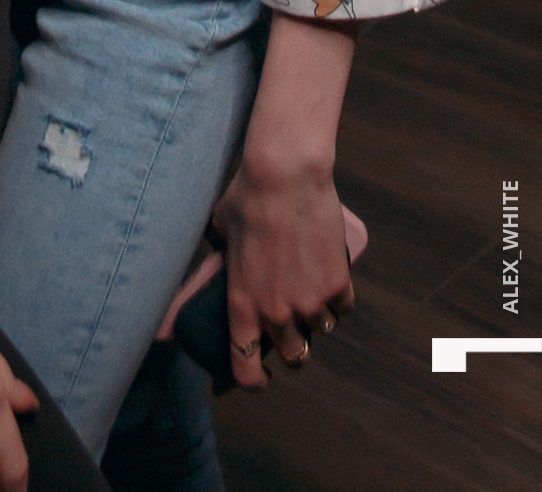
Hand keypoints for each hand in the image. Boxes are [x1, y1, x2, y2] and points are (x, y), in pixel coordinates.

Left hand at [212, 158, 353, 388]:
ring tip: (309, 291)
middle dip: (291, 344)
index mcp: (243, 304)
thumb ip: (219, 255)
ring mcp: (311, 302)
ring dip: (316, 318)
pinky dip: (338, 299)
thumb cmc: (246, 197)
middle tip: (290, 325)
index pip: (246, 366)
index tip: (260, 377)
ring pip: (320, 331)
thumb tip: (212, 258)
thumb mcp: (220, 231)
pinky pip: (342, 308)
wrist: (286, 175)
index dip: (253, 379)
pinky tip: (330, 279)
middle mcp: (277, 312)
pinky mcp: (338, 285)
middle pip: (292, 355)